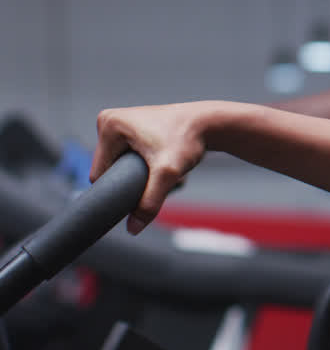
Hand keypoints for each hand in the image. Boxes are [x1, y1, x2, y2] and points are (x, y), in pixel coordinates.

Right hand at [91, 102, 214, 234]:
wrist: (210, 123)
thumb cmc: (189, 139)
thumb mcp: (168, 173)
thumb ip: (149, 202)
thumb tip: (132, 228)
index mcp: (108, 124)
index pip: (100, 173)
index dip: (118, 188)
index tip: (142, 190)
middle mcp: (110, 121)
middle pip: (111, 170)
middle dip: (134, 181)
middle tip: (160, 178)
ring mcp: (121, 124)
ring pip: (122, 166)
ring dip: (142, 176)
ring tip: (166, 169)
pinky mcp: (133, 129)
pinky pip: (131, 158)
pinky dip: (147, 166)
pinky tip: (166, 162)